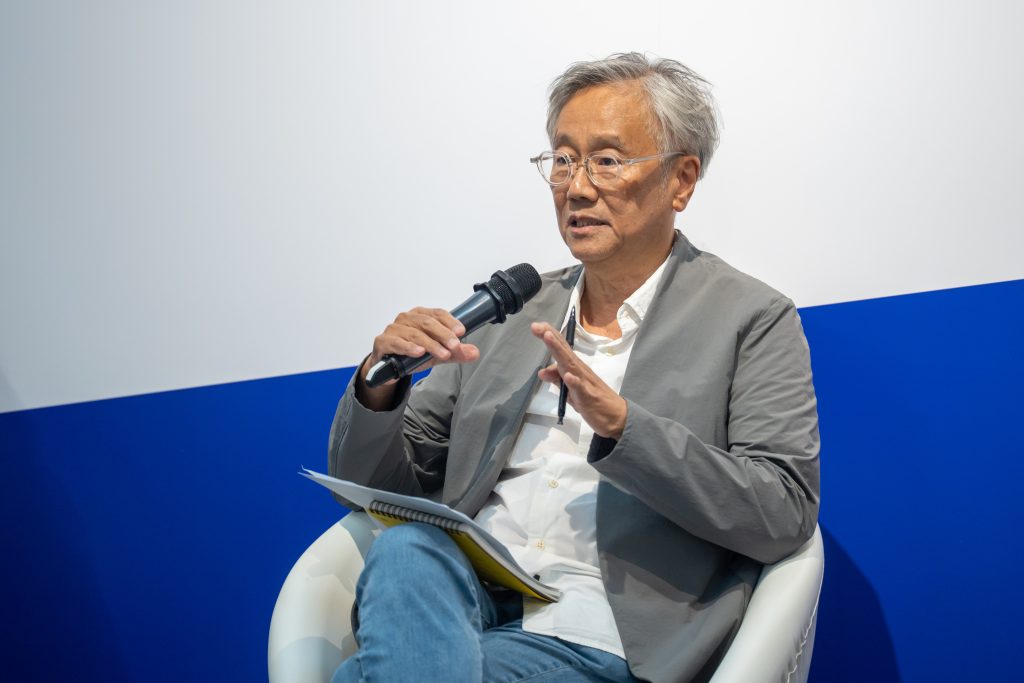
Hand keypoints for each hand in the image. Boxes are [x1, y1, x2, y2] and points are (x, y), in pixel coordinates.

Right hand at [356, 308, 479, 409]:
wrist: (389, 368)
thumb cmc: (412, 354)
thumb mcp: (438, 353)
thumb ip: (456, 353)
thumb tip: (474, 352)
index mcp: (421, 315)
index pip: (438, 313)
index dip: (450, 322)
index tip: (462, 332)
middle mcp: (406, 318)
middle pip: (427, 322)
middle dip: (443, 334)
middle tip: (455, 346)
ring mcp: (393, 329)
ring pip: (414, 333)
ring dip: (430, 344)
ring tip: (442, 354)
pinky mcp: (383, 342)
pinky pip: (395, 342)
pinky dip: (408, 347)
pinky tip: (418, 352)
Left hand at [531, 321, 626, 438]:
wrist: (617, 418)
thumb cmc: (593, 400)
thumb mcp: (570, 390)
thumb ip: (556, 379)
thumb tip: (541, 371)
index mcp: (575, 367)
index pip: (561, 349)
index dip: (549, 336)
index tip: (536, 325)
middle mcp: (580, 370)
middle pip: (564, 352)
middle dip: (551, 338)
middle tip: (536, 326)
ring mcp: (585, 383)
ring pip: (570, 365)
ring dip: (559, 351)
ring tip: (548, 338)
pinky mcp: (589, 398)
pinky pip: (581, 389)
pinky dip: (574, 381)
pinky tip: (568, 375)